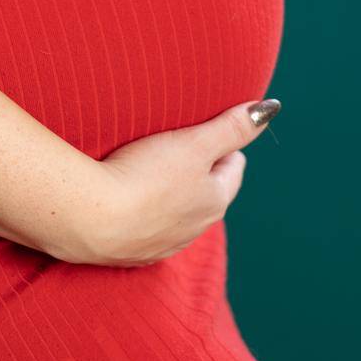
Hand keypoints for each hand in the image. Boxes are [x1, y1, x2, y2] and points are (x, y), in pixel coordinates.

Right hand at [55, 98, 280, 266]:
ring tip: (152, 171)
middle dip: (200, 171)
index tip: (214, 131)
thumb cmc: (145, 175)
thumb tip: (270, 107)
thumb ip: (232, 126)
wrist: (91, 219)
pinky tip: (126, 201)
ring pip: (177, 214)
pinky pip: (146, 229)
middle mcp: (194, 228)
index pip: (232, 168)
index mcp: (214, 200)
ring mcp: (162, 244)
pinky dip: (143, 213)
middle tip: (183, 147)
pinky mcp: (131, 253)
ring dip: (170, 195)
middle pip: (207, 193)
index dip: (225, 146)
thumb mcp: (193, 143)